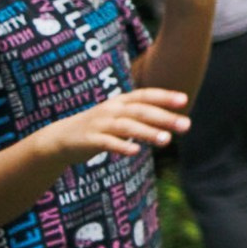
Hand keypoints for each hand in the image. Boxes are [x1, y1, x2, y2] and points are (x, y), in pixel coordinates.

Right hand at [32, 88, 191, 161]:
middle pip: (141, 112)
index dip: (164, 97)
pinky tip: (135, 152)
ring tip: (167, 140)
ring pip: (127, 127)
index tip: (184, 100)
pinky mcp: (89, 140)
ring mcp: (100, 124)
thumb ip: (142, 117)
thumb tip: (173, 121)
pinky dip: (121, 146)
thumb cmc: (99, 128)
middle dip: (164, 117)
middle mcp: (111, 110)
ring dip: (148, 133)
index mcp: (120, 102)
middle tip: (186, 125)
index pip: (144, 96)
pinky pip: (107, 143)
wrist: (60, 139)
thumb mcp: (120, 118)